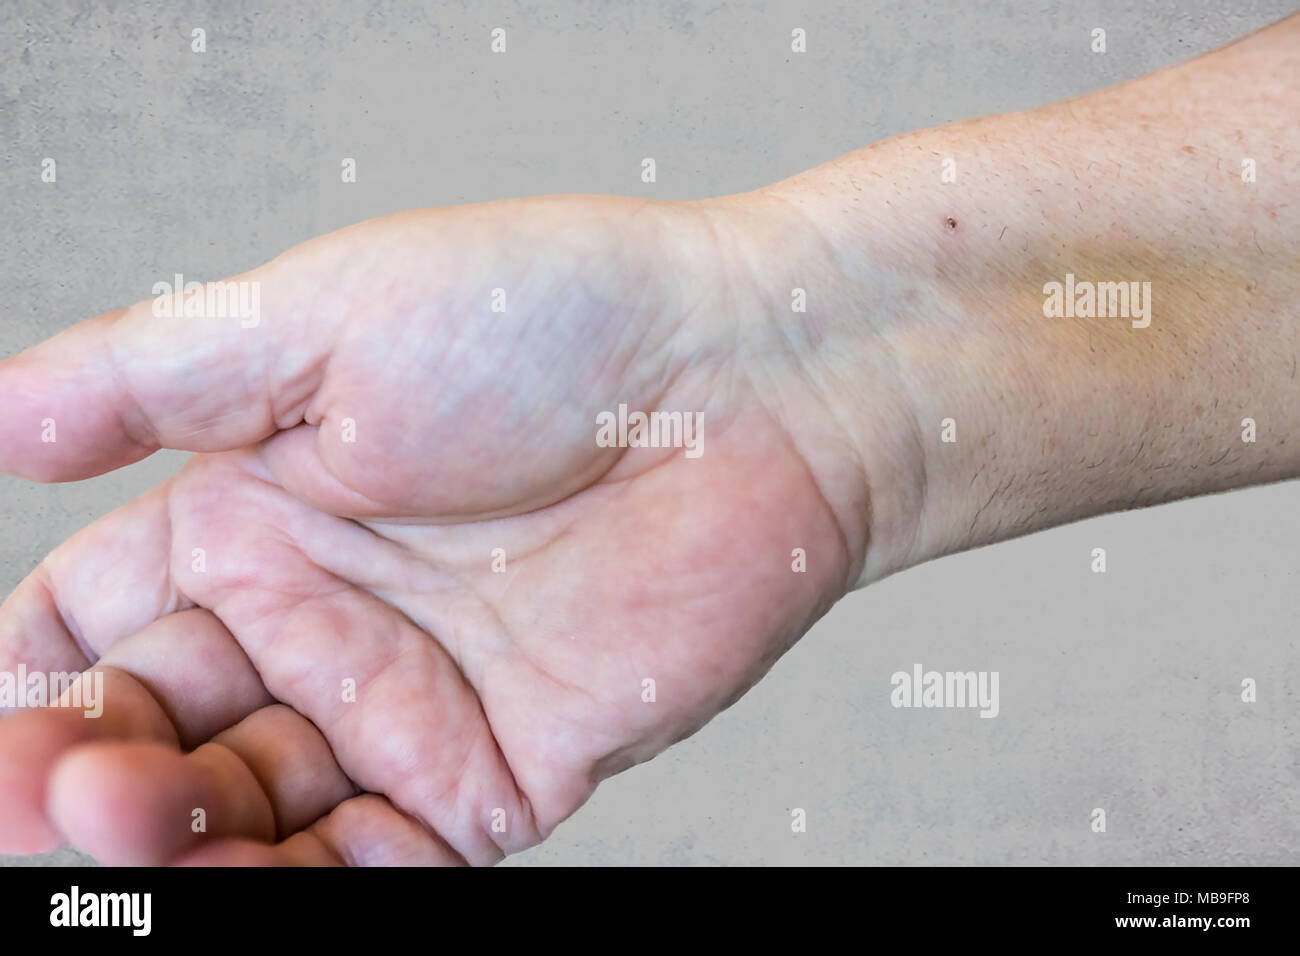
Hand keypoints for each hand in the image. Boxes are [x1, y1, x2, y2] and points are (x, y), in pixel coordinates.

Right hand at [0, 194, 876, 863]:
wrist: (749, 379)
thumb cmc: (554, 316)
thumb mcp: (323, 314)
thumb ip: (155, 377)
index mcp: (256, 512)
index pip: (90, 623)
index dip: (31, 680)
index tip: (9, 718)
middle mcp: (322, 618)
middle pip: (157, 735)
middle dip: (90, 775)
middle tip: (70, 789)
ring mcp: (410, 704)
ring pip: (254, 815)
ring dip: (182, 839)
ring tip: (134, 820)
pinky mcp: (502, 770)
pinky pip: (384, 861)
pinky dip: (308, 883)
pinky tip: (256, 872)